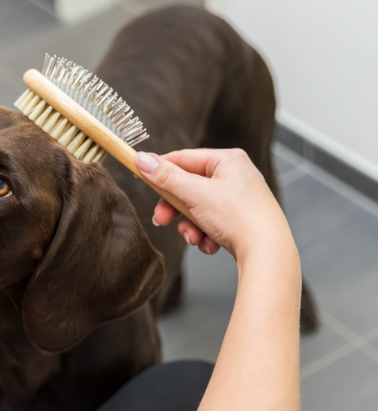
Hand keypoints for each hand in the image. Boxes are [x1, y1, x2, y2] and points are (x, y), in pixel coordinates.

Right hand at [134, 148, 289, 258]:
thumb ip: (166, 177)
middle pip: (189, 187)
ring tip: (194, 238)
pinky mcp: (241, 219)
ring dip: (190, 226)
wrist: (268, 252)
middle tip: (161, 220)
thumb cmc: (239, 217)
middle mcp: (236, 175)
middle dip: (175, 208)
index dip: (160, 169)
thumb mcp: (194, 194)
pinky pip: (211, 222)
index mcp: (228, 160)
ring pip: (198, 208)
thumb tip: (141, 159)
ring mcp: (239, 198)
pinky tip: (210, 244)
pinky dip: (205, 235)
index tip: (141, 176)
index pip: (184, 158)